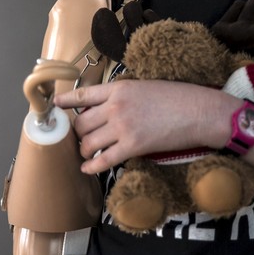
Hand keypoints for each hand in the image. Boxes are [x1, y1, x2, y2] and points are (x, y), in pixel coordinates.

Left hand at [54, 80, 233, 173]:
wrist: (199, 111)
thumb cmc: (177, 98)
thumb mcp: (145, 87)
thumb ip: (122, 95)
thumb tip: (106, 107)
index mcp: (119, 89)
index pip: (82, 95)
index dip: (65, 101)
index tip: (54, 105)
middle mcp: (115, 107)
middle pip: (81, 123)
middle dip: (77, 133)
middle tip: (82, 138)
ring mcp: (122, 127)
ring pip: (87, 142)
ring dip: (84, 150)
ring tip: (88, 152)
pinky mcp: (132, 146)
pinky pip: (103, 159)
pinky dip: (92, 166)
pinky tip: (88, 168)